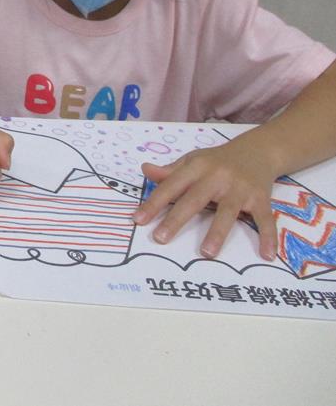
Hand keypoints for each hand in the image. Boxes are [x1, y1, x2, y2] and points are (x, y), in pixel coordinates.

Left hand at [133, 140, 278, 259]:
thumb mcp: (192, 160)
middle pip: (194, 200)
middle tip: (160, 238)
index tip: (138, 219)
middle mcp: (217, 177)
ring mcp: (240, 188)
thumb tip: (145, 170)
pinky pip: (264, 219)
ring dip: (217, 232)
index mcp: (196, 167)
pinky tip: (267, 255)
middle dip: (177, 219)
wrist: (258, 150)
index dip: (154, 203)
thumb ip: (170, 171)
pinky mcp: (261, 198)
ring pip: (227, 212)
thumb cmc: (217, 160)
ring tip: (206, 253)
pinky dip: (268, 237)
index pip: (171, 186)